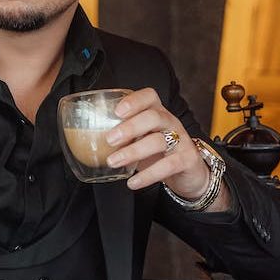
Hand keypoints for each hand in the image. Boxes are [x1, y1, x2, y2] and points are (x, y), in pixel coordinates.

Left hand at [104, 88, 216, 202]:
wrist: (190, 172)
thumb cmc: (160, 152)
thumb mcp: (142, 139)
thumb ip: (123, 137)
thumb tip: (89, 141)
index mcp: (157, 113)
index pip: (149, 97)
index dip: (134, 101)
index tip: (116, 111)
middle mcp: (170, 123)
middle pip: (153, 117)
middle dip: (130, 127)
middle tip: (110, 140)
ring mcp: (181, 140)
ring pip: (159, 141)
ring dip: (133, 151)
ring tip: (114, 162)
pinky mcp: (187, 160)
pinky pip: (168, 165)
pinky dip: (148, 175)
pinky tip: (133, 182)